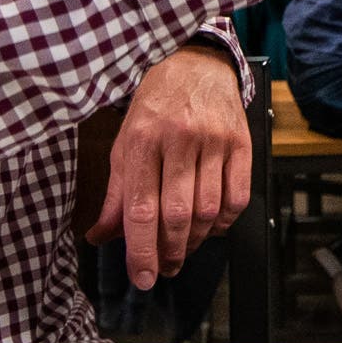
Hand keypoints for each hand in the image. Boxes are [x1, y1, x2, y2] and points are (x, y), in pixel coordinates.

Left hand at [88, 46, 250, 289]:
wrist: (195, 64)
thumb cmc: (155, 107)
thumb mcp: (125, 143)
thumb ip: (116, 194)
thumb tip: (100, 237)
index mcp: (141, 139)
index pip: (141, 209)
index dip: (141, 251)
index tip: (142, 278)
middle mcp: (178, 139)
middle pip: (177, 215)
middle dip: (170, 252)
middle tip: (166, 268)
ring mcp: (213, 140)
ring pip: (208, 211)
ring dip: (196, 241)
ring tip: (185, 246)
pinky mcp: (241, 142)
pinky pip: (237, 198)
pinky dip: (224, 222)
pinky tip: (211, 224)